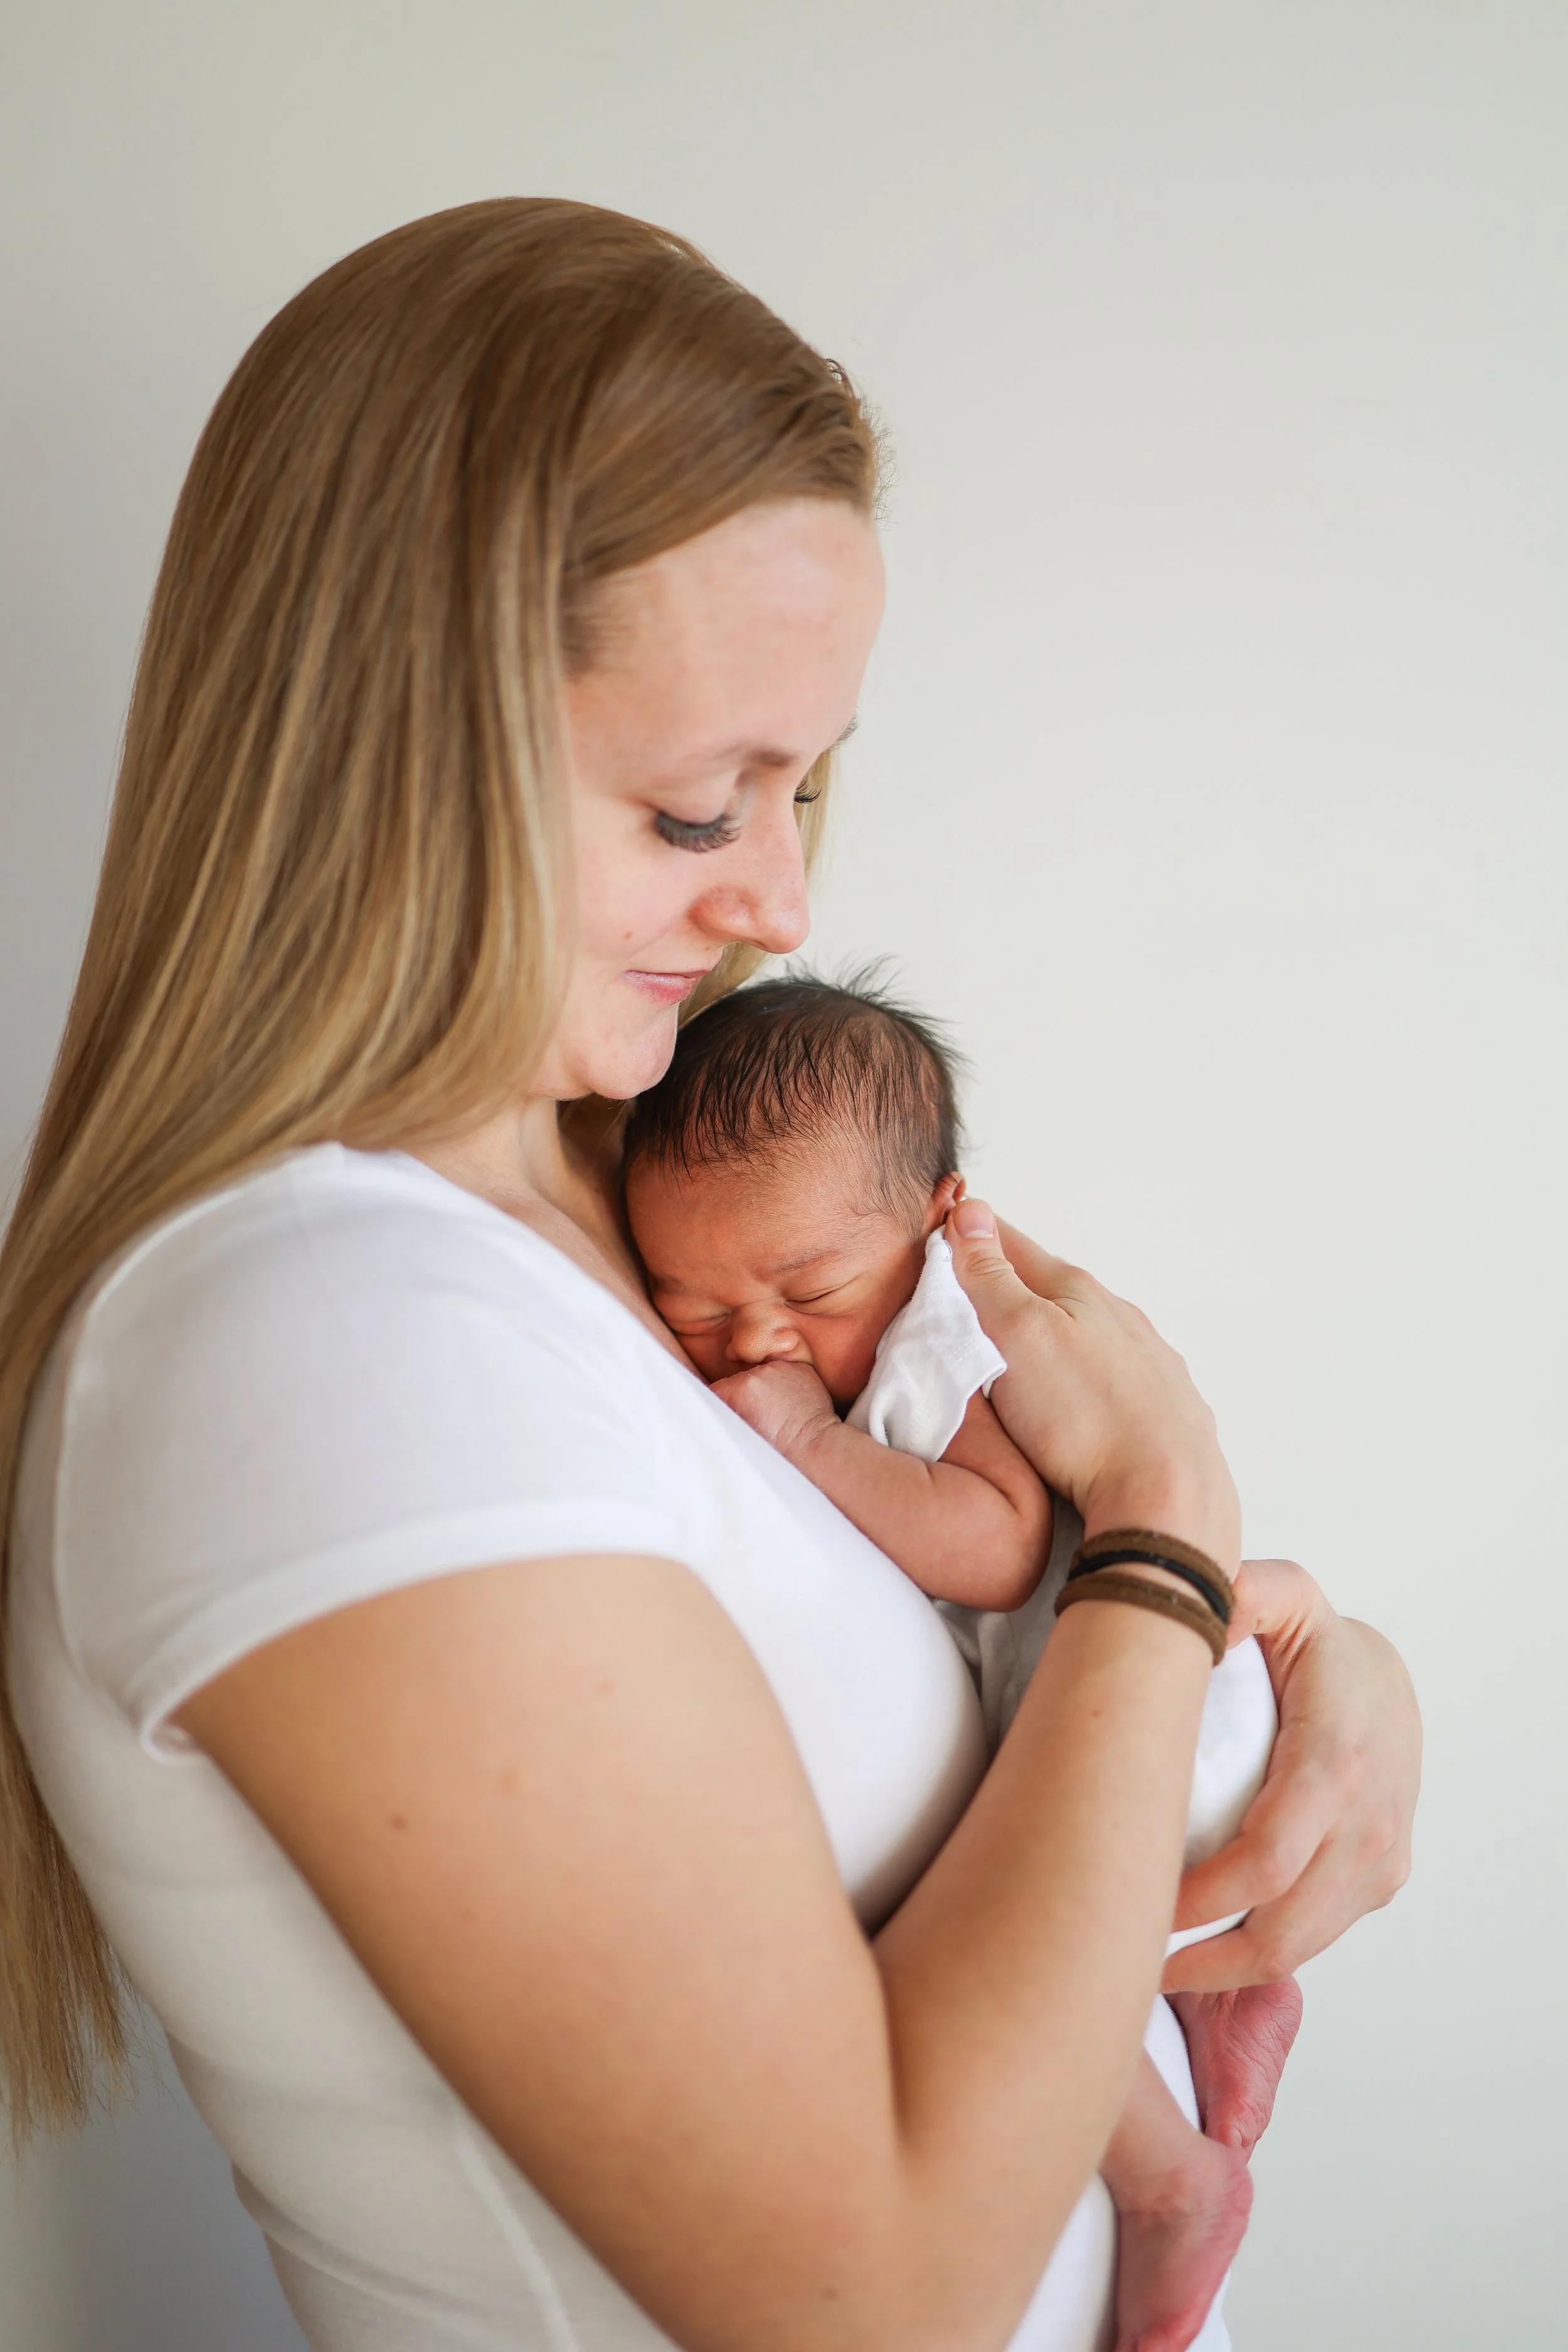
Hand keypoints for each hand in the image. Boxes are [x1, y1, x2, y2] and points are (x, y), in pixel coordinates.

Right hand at [711, 1359, 839, 1459]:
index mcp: (741, 1389)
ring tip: (775, 1412)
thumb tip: (715, 1410)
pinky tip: (789, 1404)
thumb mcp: (740, 1435)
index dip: (721, 1406)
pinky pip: (783, 1372)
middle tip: (756, 1419)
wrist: (815, 1447)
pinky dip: (783, 1384)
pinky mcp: (801, 1368)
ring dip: (763, 1388)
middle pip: (739, 1381)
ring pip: (761, 1375)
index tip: (729, 1418)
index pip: (717, 1390)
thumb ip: (726, 1415)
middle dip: (743, 1396)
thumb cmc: (778, 1451)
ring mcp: (782, 1368)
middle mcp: (760, 1373)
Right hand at [944, 1199, 1240, 1569]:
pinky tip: (1080, 1403)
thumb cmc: (1084, 1419)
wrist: (1167, 1499)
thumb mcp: (1017, 1335)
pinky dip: (1088, 1381)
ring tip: (1024, 1356)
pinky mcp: (1167, 1413)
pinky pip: (1116, 1381)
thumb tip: (973, 1212)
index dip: (973, 1238)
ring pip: (1092, 1337)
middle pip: (1055, 1291)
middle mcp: (1123, 1321)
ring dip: (1058, 1337)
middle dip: (1015, 1288)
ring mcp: (1151, 1366)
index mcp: (1081, 1293)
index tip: (946, 1233)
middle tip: (973, 1296)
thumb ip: (990, 1276)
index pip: (1013, 1246)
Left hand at [1163, 1558, 1419, 1989]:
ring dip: (1226, 1970)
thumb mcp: (1281, 1595)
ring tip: (1154, 1965)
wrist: (1387, 1677)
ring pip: (1299, 1948)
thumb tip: (1202, 1614)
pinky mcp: (1381, 1882)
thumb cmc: (1315, 1643)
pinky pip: (1317, 1938)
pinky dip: (1260, 1955)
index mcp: (1335, 1760)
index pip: (1266, 1860)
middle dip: (1203, 1958)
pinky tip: (1203, 1951)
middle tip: (1129, 1959)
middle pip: (1282, 1928)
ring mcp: (1381, 1861)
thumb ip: (1243, 1593)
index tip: (1140, 1908)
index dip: (1201, 1899)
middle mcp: (1369, 1824)